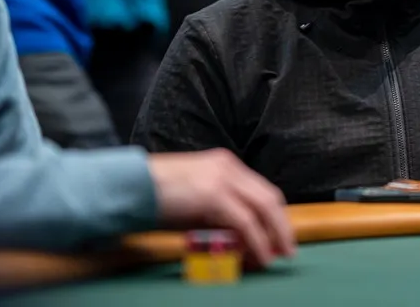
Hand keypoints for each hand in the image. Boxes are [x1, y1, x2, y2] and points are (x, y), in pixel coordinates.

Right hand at [148, 148, 295, 268]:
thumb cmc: (158, 196)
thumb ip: (219, 214)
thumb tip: (239, 239)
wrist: (132, 187)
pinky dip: (257, 241)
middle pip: (269, 196)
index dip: (274, 215)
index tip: (279, 235)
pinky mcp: (214, 195)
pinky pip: (245, 222)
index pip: (261, 189)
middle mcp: (229, 166)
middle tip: (287, 248)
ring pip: (263, 207)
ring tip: (276, 256)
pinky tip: (259, 255)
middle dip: (281, 225)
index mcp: (226, 164)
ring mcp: (222, 178)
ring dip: (274, 235)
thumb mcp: (196, 202)